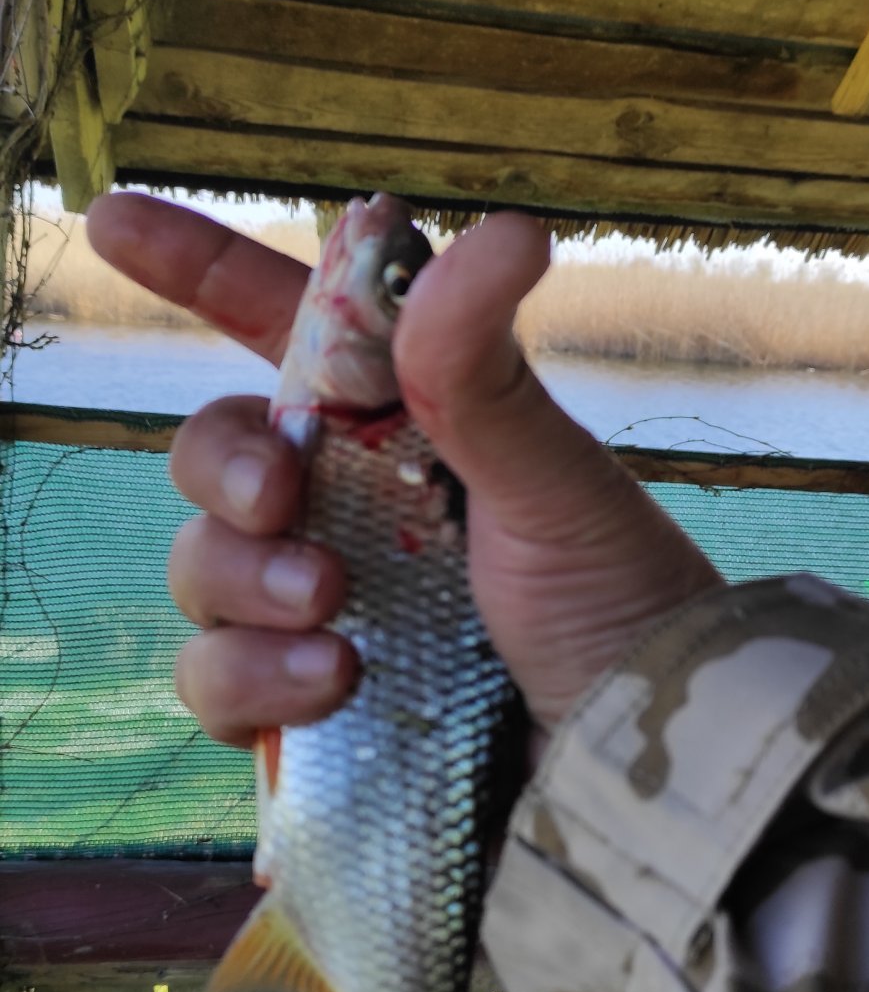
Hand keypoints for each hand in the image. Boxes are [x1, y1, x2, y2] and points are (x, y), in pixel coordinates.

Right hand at [86, 193, 720, 749]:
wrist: (632, 772)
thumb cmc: (619, 608)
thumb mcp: (555, 484)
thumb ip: (485, 369)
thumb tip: (504, 229)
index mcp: (406, 428)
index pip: (284, 329)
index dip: (197, 269)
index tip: (112, 219)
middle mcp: (350, 509)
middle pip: (216, 454)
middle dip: (226, 466)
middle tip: (284, 499)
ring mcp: (320, 612)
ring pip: (201, 571)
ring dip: (246, 587)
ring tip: (340, 622)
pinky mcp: (304, 714)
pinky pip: (214, 681)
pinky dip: (252, 684)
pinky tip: (331, 692)